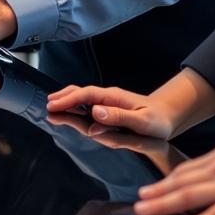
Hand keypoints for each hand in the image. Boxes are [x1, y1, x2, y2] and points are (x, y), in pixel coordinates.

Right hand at [46, 85, 178, 137]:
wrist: (167, 117)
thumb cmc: (157, 121)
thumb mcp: (142, 121)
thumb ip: (119, 117)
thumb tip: (96, 112)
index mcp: (115, 98)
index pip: (87, 94)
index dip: (69, 99)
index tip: (53, 105)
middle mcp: (109, 98)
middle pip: (82, 92)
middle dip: (64, 97)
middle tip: (47, 104)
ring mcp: (108, 103)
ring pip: (83, 98)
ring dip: (67, 101)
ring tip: (52, 107)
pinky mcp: (109, 110)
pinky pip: (88, 106)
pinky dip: (75, 108)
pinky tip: (68, 113)